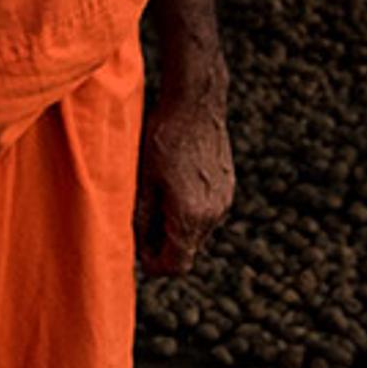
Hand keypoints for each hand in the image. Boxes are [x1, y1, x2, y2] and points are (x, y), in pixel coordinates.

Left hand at [135, 81, 234, 275]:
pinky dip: (188, 208)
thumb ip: (142, 220)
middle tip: (141, 216)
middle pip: (185, 249)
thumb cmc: (161, 139)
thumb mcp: (142, 181)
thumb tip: (139, 249)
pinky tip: (173, 181)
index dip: (153, 263)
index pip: (175, 265)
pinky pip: (206, 212)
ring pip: (195, 231)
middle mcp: (213, 214)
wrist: (195, 102)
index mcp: (191, 216)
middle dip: (162, 242)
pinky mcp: (228, 188)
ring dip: (175, 224)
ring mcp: (224, 201)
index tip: (137, 248)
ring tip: (156, 193)